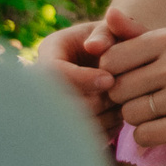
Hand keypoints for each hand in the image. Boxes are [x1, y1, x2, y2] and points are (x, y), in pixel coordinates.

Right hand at [34, 11, 148, 136]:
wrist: (120, 58)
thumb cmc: (118, 39)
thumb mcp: (114, 29)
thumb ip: (106, 32)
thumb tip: (93, 46)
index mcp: (50, 49)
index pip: (53, 71)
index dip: (81, 79)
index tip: (110, 80)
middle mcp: (44, 78)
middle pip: (58, 101)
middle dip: (93, 101)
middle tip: (119, 96)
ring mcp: (52, 102)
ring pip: (69, 123)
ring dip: (100, 117)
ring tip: (122, 105)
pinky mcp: (66, 122)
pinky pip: (80, 136)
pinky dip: (103, 130)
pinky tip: (117, 117)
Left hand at [100, 25, 165, 148]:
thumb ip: (137, 33)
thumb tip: (109, 15)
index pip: (111, 60)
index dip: (114, 75)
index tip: (131, 80)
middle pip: (118, 90)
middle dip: (127, 99)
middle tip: (149, 99)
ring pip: (130, 115)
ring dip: (140, 120)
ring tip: (163, 113)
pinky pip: (144, 136)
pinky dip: (149, 137)